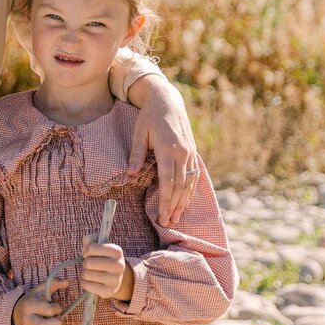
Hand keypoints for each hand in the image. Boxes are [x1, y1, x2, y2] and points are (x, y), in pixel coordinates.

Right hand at [11, 279, 68, 324]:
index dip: (56, 308)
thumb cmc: (31, 302)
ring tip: (50, 322)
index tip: (54, 306)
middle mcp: (27, 321)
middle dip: (58, 322)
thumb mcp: (39, 291)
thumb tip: (67, 282)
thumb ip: (53, 284)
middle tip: (56, 318)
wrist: (15, 317)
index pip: (49, 310)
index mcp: (28, 306)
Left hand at [81, 241, 132, 301]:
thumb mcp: (100, 246)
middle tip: (90, 265)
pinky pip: (87, 285)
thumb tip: (86, 242)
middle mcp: (119, 265)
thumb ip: (90, 240)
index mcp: (117, 251)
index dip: (86, 251)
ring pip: (86, 274)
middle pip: (88, 262)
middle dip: (85, 263)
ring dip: (84, 273)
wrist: (116, 278)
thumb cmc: (104, 259)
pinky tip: (90, 281)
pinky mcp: (109, 291)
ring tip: (91, 272)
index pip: (91, 248)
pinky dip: (84, 282)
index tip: (89, 254)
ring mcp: (115, 280)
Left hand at [126, 77, 198, 225]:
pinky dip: (190, 190)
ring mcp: (190, 153)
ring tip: (177, 217)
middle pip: (180, 186)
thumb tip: (130, 174)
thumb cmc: (149, 117)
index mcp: (168, 149)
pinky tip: (185, 201)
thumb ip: (136, 154)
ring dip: (183, 202)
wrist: (167, 101)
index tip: (161, 215)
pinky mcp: (193, 152)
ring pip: (189, 183)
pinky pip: (194, 175)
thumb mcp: (138, 133)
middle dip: (174, 206)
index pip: (168, 181)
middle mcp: (183, 153)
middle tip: (167, 222)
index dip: (166, 201)